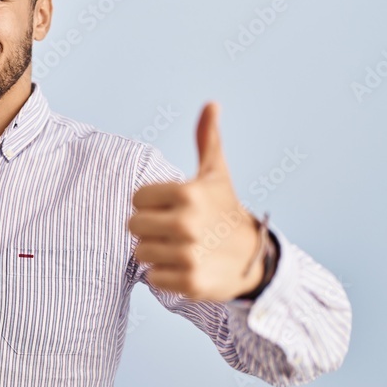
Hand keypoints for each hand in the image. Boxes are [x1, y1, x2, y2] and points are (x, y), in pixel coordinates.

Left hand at [126, 102, 262, 301]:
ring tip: (181, 248)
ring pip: (140, 252)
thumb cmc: (225, 210)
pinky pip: (153, 278)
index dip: (152, 203)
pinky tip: (185, 267)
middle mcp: (187, 223)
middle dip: (150, 228)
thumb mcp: (217, 174)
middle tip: (175, 230)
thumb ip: (207, 139)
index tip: (174, 207)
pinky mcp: (189, 283)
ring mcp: (188, 255)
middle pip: (133, 226)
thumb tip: (211, 103)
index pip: (137, 199)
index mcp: (187, 193)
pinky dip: (164, 276)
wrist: (253, 257)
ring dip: (156, 252)